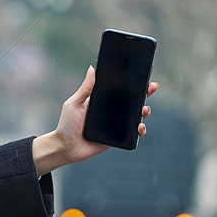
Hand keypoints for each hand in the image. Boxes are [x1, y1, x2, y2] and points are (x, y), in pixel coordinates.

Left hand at [32, 66, 158, 175]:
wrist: (65, 147)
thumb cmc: (66, 125)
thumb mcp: (74, 104)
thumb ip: (85, 89)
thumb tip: (92, 68)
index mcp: (102, 101)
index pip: (120, 90)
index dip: (132, 83)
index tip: (143, 76)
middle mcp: (111, 112)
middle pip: (132, 101)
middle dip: (144, 94)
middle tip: (151, 88)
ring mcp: (115, 125)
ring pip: (135, 117)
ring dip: (144, 111)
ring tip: (144, 109)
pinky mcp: (117, 139)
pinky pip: (133, 134)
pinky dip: (139, 130)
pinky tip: (139, 126)